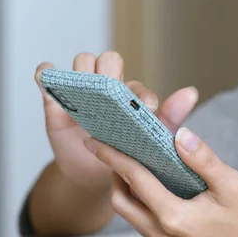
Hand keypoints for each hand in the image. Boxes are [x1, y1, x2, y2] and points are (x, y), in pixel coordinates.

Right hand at [35, 52, 198, 186]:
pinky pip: (47, 77)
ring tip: (85, 94)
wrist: (93, 176)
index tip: (145, 109)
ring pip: (83, 61)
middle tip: (110, 98)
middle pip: (109, 60)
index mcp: (132, 97)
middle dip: (112, 74)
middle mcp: (108, 88)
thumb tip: (191, 92)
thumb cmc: (126, 156)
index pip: (136, 85)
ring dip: (84, 72)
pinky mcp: (56, 100)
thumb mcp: (150, 140)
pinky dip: (46, 75)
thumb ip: (169, 117)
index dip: (139, 94)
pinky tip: (50, 84)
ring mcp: (82, 92)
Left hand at [83, 127, 237, 236]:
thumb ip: (203, 159)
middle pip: (123, 203)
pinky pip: (147, 227)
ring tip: (135, 167)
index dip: (114, 157)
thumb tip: (180, 134)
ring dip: (128, 192)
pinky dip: (143, 205)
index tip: (98, 142)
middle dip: (114, 175)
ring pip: (133, 217)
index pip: (135, 180)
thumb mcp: (233, 185)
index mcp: (176, 218)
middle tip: (116, 151)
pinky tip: (157, 190)